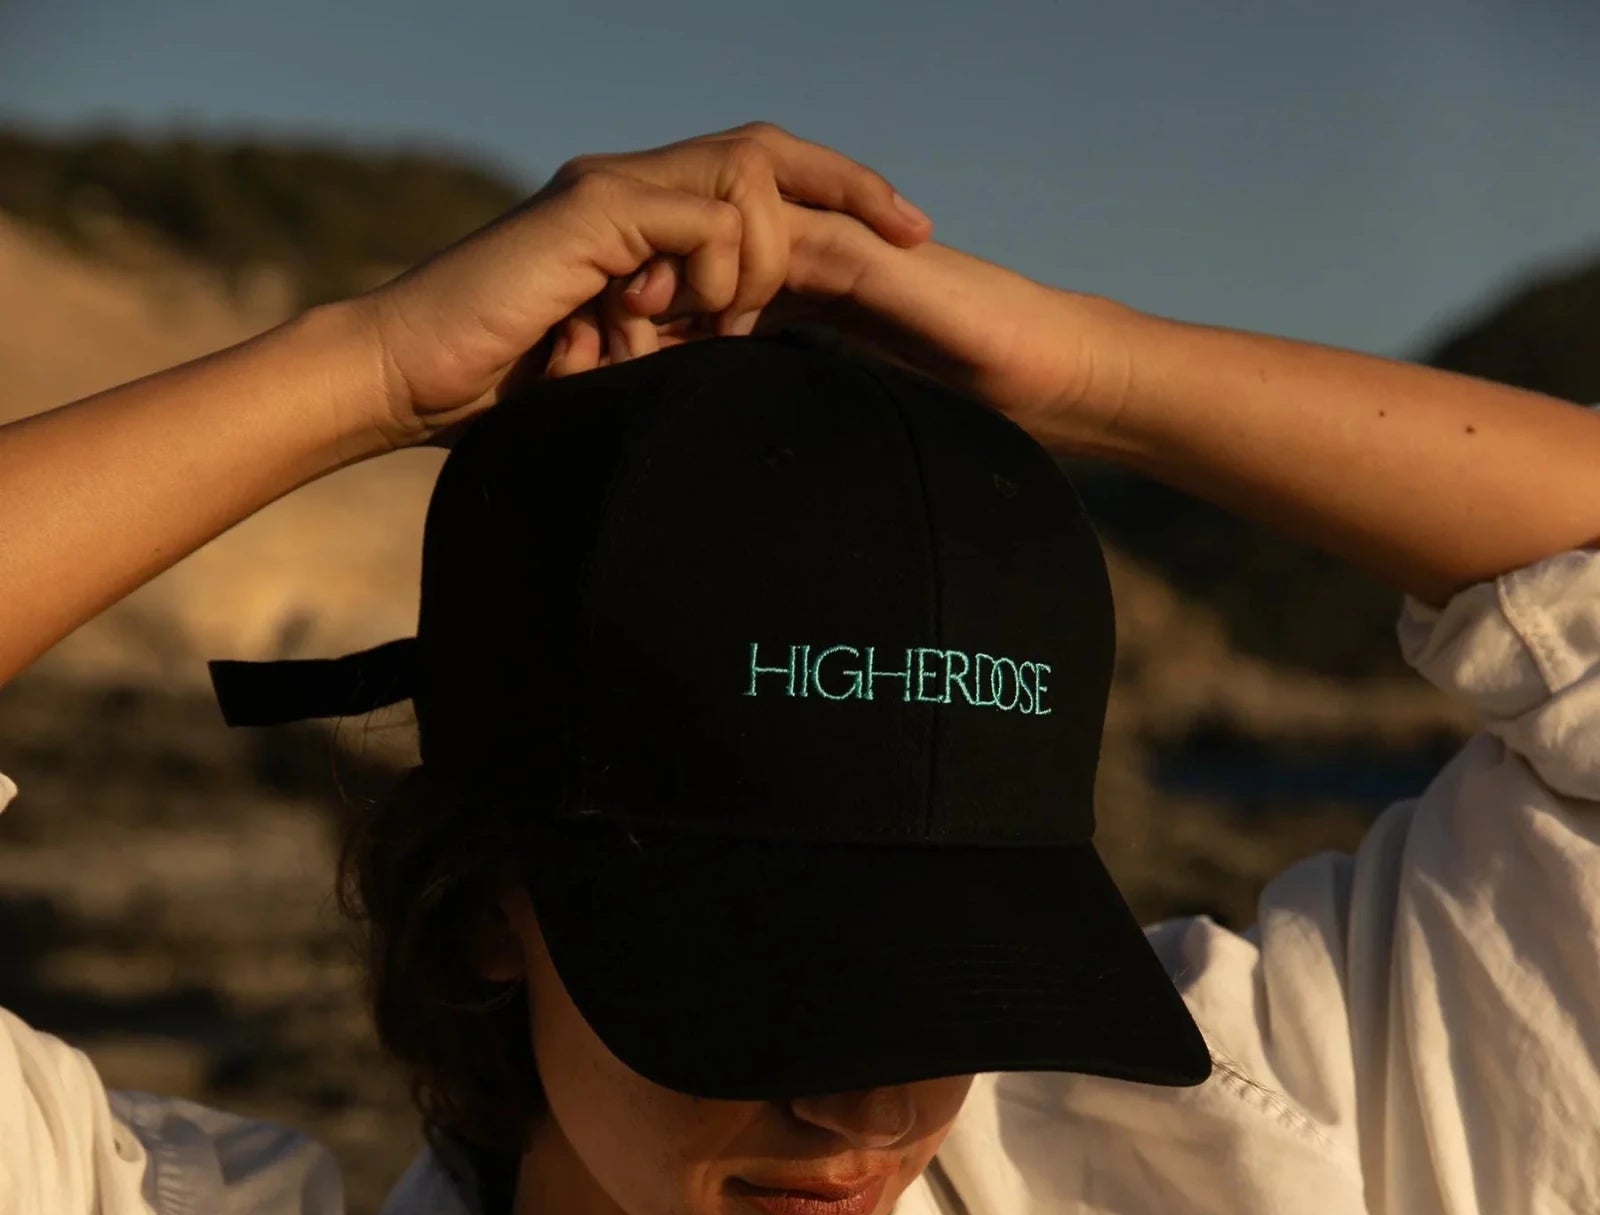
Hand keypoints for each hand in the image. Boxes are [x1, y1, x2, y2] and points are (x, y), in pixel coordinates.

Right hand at [343, 121, 932, 448]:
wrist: (406, 381)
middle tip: (915, 232)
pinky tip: (705, 318)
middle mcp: (634, 191)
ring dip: (770, 252)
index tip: (901, 245)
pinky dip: (723, 266)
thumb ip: (681, 351)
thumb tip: (751, 375)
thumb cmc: (502, 392)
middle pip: (769, 152)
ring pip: (743, 178)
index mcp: (646, 224)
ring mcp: (611, 194)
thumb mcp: (620, 370)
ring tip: (747, 319)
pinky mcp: (589, 213)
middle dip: (853, 185)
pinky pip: (700, 216)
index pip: (759, 181)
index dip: (837, 200)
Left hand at [561, 204, 1126, 457]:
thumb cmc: (953, 417)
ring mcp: (833, 252)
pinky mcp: (867, 257)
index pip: (692, 299)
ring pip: (729, 244)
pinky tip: (690, 310)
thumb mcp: (842, 428)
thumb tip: (724, 503)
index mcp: (788, 302)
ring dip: (668, 275)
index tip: (571, 366)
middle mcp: (800, 267)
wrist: (1040, 381)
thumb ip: (783, 435)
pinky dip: (738, 272)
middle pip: (693, 262)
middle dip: (629, 292)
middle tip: (569, 332)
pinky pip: (790, 249)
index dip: (629, 325)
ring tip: (612, 316)